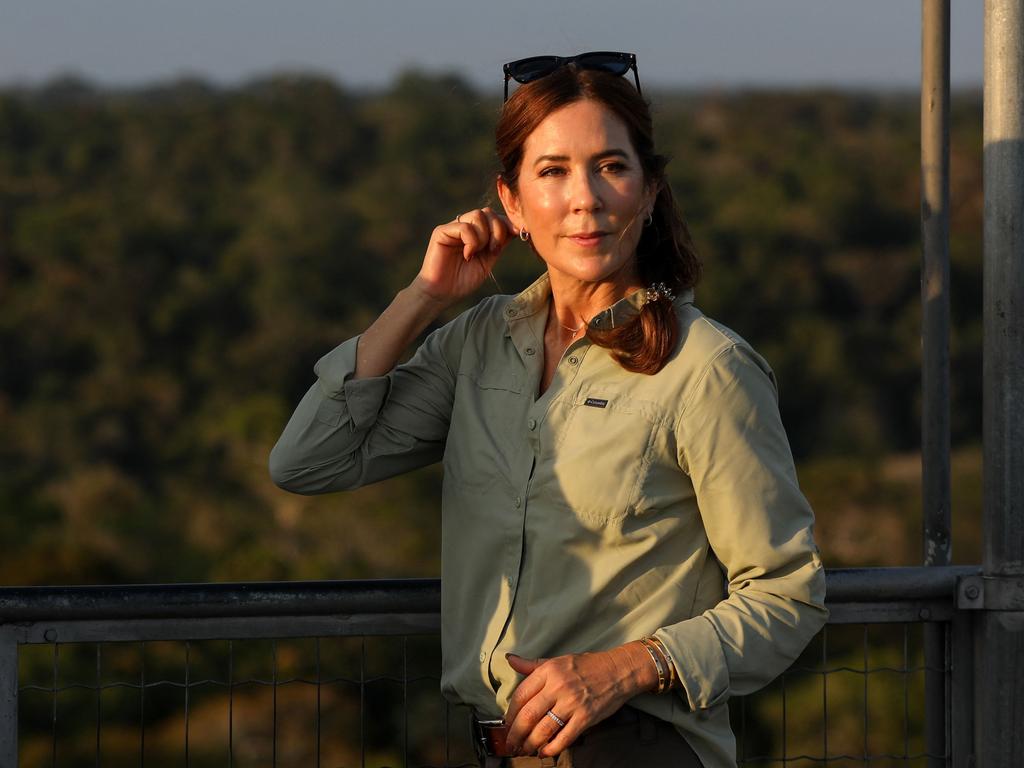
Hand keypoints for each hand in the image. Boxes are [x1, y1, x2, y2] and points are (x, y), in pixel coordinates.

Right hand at [411, 207, 514, 305]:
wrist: (442, 294)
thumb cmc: (462, 281)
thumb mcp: (487, 262)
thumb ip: (499, 244)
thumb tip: (516, 228)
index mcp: (477, 233)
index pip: (495, 217)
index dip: (507, 223)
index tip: (518, 233)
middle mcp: (465, 227)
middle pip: (488, 212)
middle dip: (498, 230)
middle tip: (493, 250)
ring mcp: (453, 228)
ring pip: (477, 215)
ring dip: (483, 236)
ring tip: (476, 253)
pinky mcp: (442, 232)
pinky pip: (463, 226)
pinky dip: (471, 241)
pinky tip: (467, 255)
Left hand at [503, 643, 656, 757]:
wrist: (617, 670)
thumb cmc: (586, 665)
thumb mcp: (558, 661)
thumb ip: (532, 665)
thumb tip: (511, 660)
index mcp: (549, 671)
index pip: (520, 695)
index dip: (510, 713)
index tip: (507, 724)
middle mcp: (558, 686)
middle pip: (528, 715)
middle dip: (515, 734)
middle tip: (511, 743)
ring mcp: (572, 703)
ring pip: (543, 729)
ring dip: (530, 744)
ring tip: (525, 749)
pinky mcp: (586, 717)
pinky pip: (564, 737)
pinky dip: (551, 748)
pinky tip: (544, 752)